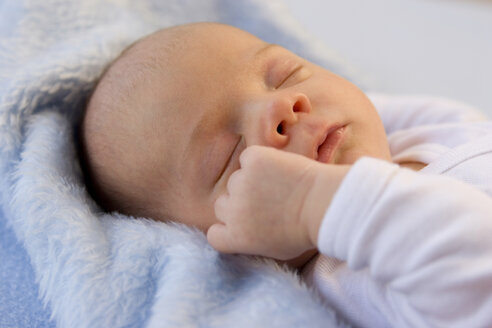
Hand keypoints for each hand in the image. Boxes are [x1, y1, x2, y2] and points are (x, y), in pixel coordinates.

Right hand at [207, 145, 349, 259]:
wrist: (325, 205)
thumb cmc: (306, 231)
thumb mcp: (274, 250)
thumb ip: (250, 243)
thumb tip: (241, 233)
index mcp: (235, 237)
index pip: (214, 234)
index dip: (228, 227)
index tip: (244, 223)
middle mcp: (231, 211)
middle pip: (223, 205)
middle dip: (239, 204)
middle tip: (265, 201)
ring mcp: (240, 182)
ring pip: (236, 179)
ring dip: (251, 181)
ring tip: (278, 186)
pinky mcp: (253, 160)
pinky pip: (249, 157)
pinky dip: (260, 160)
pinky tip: (279, 169)